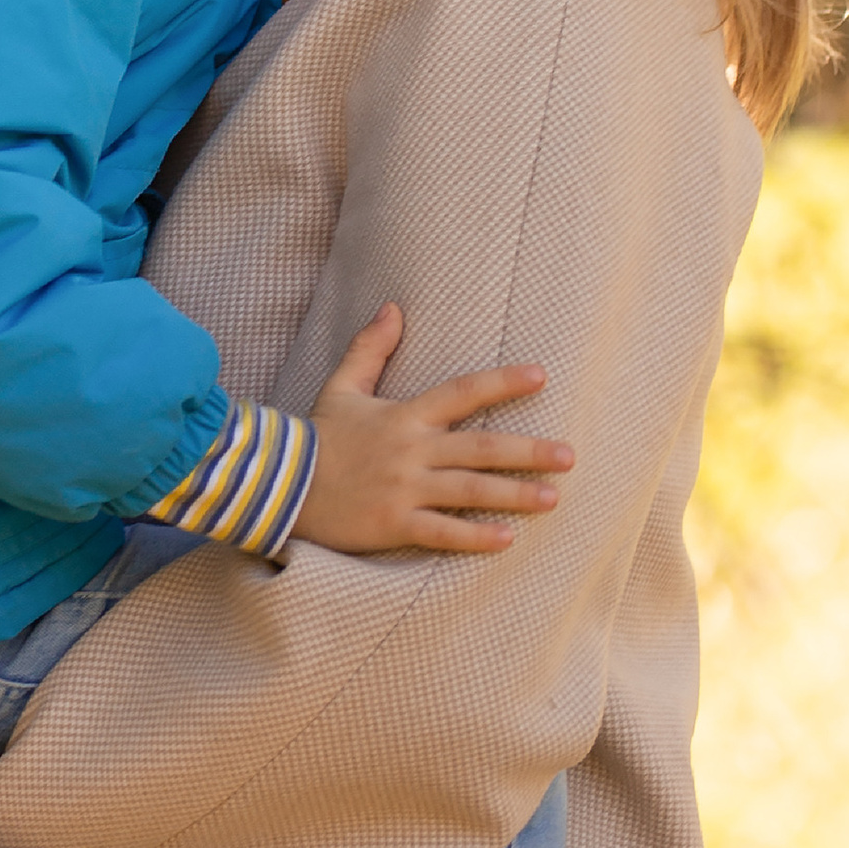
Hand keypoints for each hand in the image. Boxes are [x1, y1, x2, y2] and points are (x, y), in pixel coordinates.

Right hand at [296, 306, 572, 556]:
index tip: (541, 376)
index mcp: (404, 416)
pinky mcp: (392, 523)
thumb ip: (370, 348)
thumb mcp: (342, 386)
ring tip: (552, 498)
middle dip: (528, 450)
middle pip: (480, 447)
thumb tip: (392, 307)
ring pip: (469, 491)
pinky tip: (506, 539)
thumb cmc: (318, 436)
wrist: (279, 483)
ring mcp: (403, 489)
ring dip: (513, 494)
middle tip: (570, 455)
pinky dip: (474, 537)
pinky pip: (441, 532)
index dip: (503, 382)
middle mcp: (410, 451)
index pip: (463, 392)